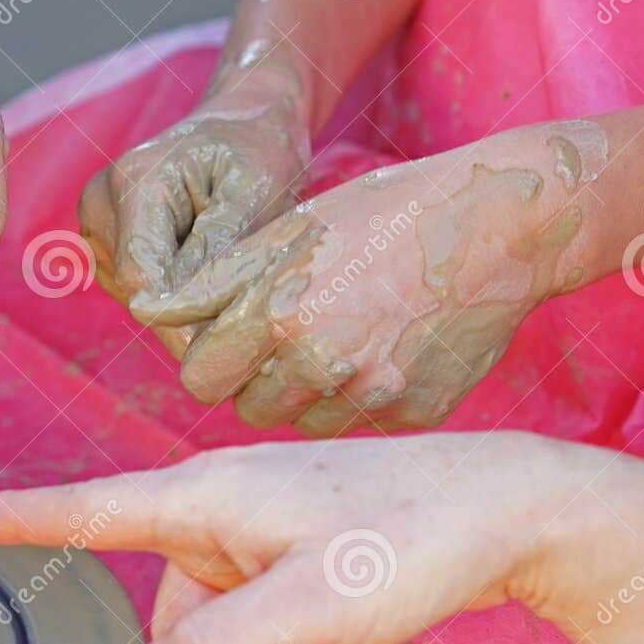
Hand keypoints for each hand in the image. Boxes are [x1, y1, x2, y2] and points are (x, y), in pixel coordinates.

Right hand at [0, 431, 643, 643]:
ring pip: (225, 622)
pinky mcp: (300, 543)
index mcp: (206, 498)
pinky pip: (265, 611)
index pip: (90, 509)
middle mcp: (223, 504)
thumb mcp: (309, 609)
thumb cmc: (408, 540)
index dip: (20, 517)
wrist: (510, 508)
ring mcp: (264, 524)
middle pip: (177, 609)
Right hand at [77, 44, 308, 357]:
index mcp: (133, 183)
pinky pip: (138, 289)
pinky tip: (200, 259)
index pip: (141, 278)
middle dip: (189, 303)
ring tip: (219, 257)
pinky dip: (174, 288)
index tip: (233, 318)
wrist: (242, 124)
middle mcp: (100, 205)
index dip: (185, 312)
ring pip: (136, 297)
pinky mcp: (104, 243)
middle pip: (136, 292)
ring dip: (183, 297)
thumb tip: (177, 307)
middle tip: (241, 280)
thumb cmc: (257, 151)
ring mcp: (96, 225)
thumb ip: (214, 250)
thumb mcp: (254, 194)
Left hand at [140, 121, 604, 433]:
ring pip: (302, 422)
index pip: (200, 379)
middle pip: (249, 408)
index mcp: (277, 314)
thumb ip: (210, 284)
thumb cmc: (380, 218)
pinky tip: (385, 353)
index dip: (213, 359)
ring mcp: (373, 394)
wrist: (500, 224)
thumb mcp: (286, 233)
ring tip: (342, 339)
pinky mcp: (415, 413)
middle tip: (294, 335)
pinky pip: (359, 425)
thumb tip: (143, 312)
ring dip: (308, 394)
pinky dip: (361, 400)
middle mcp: (321, 362)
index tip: (233, 340)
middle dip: (259, 380)